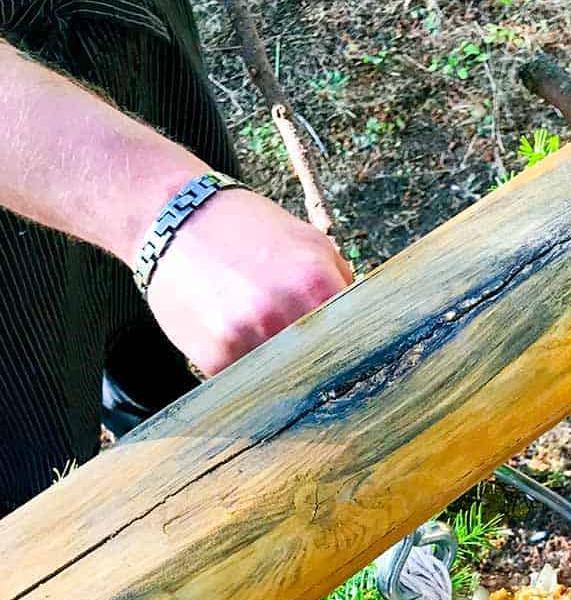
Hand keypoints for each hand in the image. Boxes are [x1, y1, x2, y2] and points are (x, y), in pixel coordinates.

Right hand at [142, 188, 353, 375]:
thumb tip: (367, 323)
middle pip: (322, 368)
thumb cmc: (245, 228)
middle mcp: (284, 316)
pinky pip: (247, 382)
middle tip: (319, 367)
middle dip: (322, 367)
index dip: (357, 354)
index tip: (358, 363)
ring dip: (285, 374)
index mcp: (316, 285)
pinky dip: (249, 372)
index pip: (356, 341)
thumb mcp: (308, 241)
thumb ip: (340, 281)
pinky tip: (240, 347)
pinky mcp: (216, 359)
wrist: (174, 217)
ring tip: (274, 351)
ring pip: (284, 379)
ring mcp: (247, 340)